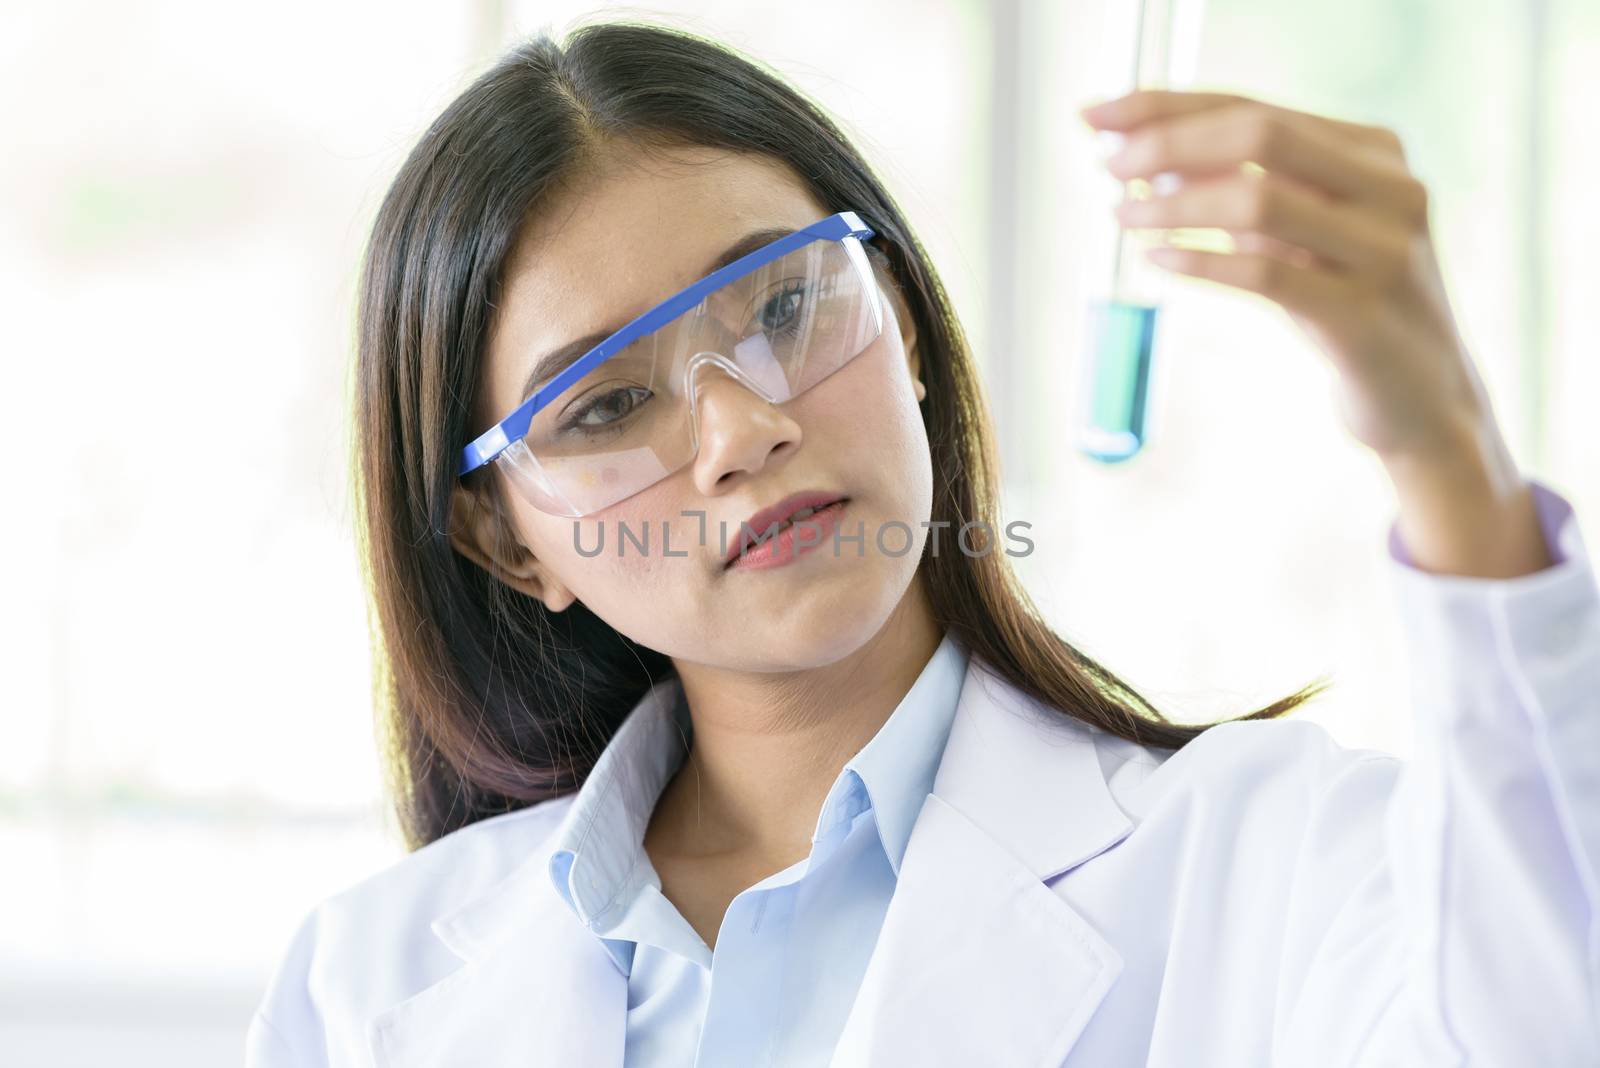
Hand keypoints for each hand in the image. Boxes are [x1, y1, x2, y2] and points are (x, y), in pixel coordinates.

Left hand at [1080, 89, 1551, 576]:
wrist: (1420, 400)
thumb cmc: (1343, 308)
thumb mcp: (1295, 237)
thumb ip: (1236, 192)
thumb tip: (1145, 155)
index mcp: (1373, 152)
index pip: (1255, 107)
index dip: (1168, 105)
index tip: (1098, 115)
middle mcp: (1391, 189)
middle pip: (1259, 136)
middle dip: (1169, 141)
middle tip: (1106, 164)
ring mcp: (1385, 252)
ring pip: (1261, 201)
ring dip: (1176, 203)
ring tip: (1122, 214)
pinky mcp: (1364, 318)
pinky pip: (1267, 275)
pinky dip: (1201, 262)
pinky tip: (1156, 259)